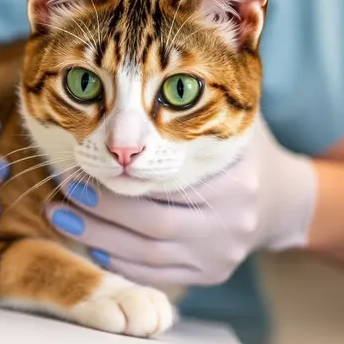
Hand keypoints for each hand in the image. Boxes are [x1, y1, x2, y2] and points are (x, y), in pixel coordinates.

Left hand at [46, 117, 316, 286]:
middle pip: (152, 225)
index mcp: (236, 183)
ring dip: (98, 238)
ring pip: (147, 256)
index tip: (80, 168)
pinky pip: (156, 275)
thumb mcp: (235, 122)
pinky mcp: (209, 275)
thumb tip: (139, 68)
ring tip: (60, 218)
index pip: (166, 187)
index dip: (118, 182)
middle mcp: (230, 226)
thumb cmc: (246, 151)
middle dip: (99, 212)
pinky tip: (92, 243)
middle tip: (60, 194)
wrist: (283, 200)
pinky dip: (119, 261)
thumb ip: (198, 103)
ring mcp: (220, 257)